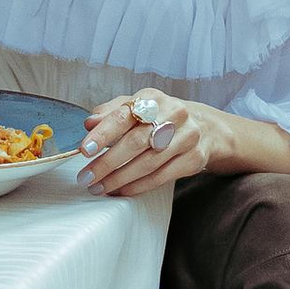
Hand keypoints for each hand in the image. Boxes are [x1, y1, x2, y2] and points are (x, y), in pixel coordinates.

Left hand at [78, 89, 218, 195]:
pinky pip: (161, 177)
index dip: (103, 134)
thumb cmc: (160, 117)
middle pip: (136, 142)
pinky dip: (138, 186)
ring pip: (148, 163)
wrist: (204, 127)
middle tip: (86, 177)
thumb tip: (89, 123)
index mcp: (153, 98)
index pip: (124, 115)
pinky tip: (121, 190)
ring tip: (99, 187)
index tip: (85, 150)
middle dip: (107, 163)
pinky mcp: (194, 159)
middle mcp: (173, 114)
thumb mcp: (137, 107)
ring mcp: (187, 137)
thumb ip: (111, 112)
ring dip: (119, 179)